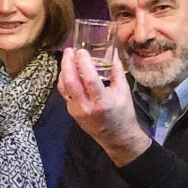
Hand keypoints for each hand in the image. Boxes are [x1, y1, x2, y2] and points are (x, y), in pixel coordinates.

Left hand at [57, 47, 148, 166]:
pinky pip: (64, 93)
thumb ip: (116, 71)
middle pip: (71, 82)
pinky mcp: (71, 112)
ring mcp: (76, 110)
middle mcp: (86, 106)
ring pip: (64, 87)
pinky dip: (64, 80)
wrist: (116, 136)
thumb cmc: (123, 113)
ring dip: (63, 70)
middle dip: (67, 63)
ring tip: (67, 57)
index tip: (80, 51)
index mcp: (102, 101)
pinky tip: (67, 71)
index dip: (83, 63)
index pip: (89, 79)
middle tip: (69, 51)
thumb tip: (112, 52)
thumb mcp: (124, 91)